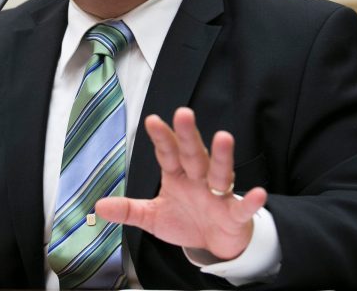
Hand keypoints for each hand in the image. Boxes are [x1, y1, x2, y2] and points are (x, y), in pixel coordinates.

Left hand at [95, 107, 266, 259]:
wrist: (213, 243)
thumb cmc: (185, 221)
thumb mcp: (152, 217)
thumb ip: (128, 210)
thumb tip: (98, 206)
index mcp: (177, 175)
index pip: (167, 153)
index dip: (161, 138)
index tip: (152, 120)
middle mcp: (198, 179)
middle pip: (192, 154)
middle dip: (188, 135)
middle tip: (183, 114)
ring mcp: (218, 195)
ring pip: (219, 172)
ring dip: (221, 156)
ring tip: (223, 138)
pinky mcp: (235, 215)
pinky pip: (243, 208)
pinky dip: (252, 202)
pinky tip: (258, 192)